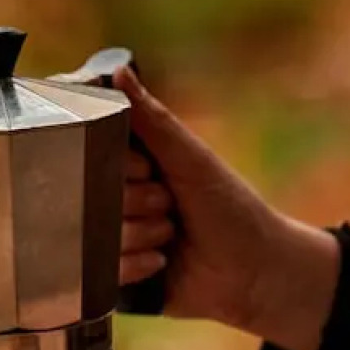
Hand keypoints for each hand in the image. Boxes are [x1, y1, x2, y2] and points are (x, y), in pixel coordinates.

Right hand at [115, 67, 342, 349]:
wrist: (255, 270)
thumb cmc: (229, 206)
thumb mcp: (191, 159)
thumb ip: (152, 120)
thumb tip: (118, 70)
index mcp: (132, 169)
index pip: (94, 157)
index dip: (122, 167)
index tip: (150, 171)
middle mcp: (119, 202)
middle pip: (93, 197)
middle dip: (138, 203)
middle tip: (171, 206)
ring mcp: (116, 242)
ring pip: (98, 235)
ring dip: (144, 235)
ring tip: (173, 236)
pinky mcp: (119, 280)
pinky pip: (104, 271)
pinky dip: (137, 265)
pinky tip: (163, 263)